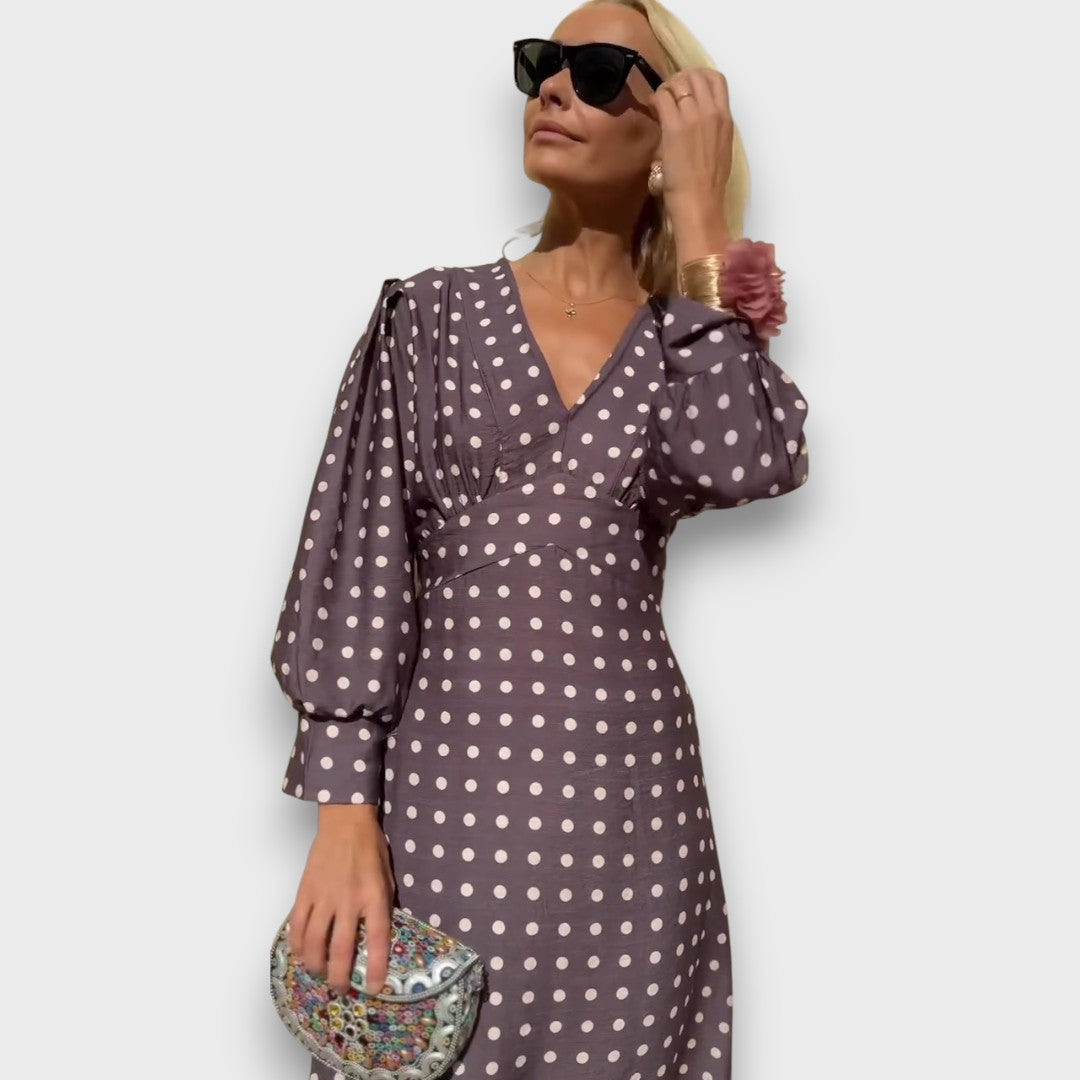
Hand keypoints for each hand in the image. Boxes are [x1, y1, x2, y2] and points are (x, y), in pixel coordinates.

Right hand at [287, 806, 395, 996]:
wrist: (345, 822)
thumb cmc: (370, 849)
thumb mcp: (387, 877)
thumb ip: (382, 905)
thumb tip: (378, 935)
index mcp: (374, 896)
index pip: (377, 939)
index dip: (376, 967)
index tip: (375, 988)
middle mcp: (349, 900)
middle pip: (341, 949)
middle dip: (339, 976)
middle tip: (340, 989)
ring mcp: (324, 896)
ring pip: (315, 942)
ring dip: (316, 965)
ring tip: (319, 974)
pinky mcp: (305, 891)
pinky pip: (298, 925)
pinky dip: (298, 944)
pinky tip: (301, 953)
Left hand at [649, 67, 733, 223]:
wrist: (700, 201)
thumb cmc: (708, 185)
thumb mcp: (719, 150)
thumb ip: (710, 131)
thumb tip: (693, 122)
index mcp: (725, 118)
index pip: (716, 79)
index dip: (698, 77)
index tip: (686, 89)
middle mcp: (711, 112)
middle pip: (696, 75)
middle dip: (679, 79)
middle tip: (669, 94)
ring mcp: (693, 117)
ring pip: (678, 83)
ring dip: (666, 88)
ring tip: (660, 103)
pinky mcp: (674, 127)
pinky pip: (662, 97)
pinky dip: (655, 99)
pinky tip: (652, 109)